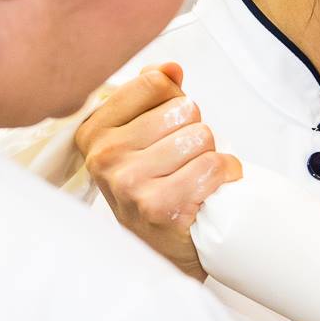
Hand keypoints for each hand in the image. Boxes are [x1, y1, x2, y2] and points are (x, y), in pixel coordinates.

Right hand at [73, 63, 240, 279]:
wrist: (162, 252)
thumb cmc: (152, 189)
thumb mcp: (140, 137)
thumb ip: (152, 93)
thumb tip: (171, 67)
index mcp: (94, 131)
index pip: (155, 83)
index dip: (175, 101)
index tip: (168, 127)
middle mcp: (105, 156)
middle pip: (184, 109)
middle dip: (194, 131)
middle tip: (184, 160)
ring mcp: (130, 182)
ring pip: (201, 136)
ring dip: (209, 155)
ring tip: (195, 175)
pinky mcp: (159, 206)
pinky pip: (212, 166)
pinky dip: (225, 173)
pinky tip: (212, 187)